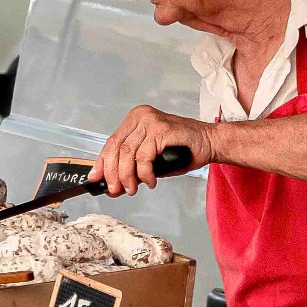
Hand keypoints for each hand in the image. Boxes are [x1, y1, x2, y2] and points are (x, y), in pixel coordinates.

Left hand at [88, 105, 215, 195]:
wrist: (210, 142)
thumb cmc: (182, 150)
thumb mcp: (151, 156)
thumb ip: (131, 165)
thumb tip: (112, 182)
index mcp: (135, 119)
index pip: (111, 142)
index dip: (102, 163)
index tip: (95, 178)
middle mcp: (141, 117)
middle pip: (116, 148)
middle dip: (113, 174)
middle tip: (115, 190)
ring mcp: (151, 122)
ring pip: (127, 154)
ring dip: (128, 177)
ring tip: (133, 189)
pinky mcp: (161, 130)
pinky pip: (144, 157)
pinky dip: (145, 174)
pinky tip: (150, 181)